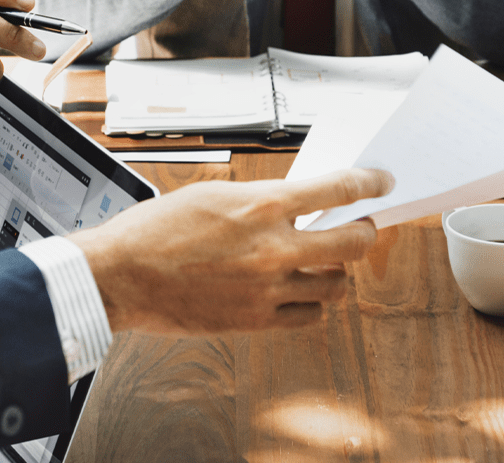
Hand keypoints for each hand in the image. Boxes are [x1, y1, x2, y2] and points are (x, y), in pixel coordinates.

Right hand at [71, 168, 394, 334]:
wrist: (123, 276)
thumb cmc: (157, 231)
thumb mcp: (214, 195)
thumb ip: (261, 200)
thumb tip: (296, 205)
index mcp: (263, 206)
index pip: (338, 189)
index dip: (369, 184)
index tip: (380, 183)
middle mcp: (274, 249)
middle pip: (352, 243)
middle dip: (366, 231)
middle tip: (364, 227)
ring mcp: (269, 290)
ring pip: (335, 284)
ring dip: (337, 270)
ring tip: (326, 261)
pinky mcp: (256, 321)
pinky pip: (308, 317)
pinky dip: (312, 304)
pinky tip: (301, 293)